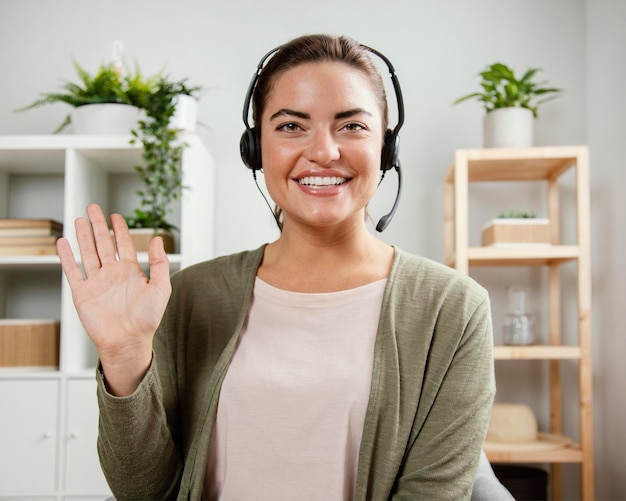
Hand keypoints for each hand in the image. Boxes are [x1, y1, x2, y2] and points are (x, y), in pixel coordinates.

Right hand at [56, 204, 171, 395]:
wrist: (128, 341)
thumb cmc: (147, 319)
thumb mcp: (161, 288)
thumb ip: (160, 263)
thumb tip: (158, 238)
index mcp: (131, 272)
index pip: (123, 244)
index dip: (119, 230)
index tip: (116, 216)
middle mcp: (113, 274)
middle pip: (103, 243)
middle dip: (98, 226)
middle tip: (93, 208)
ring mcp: (97, 282)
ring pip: (88, 253)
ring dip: (83, 236)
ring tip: (79, 219)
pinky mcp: (82, 293)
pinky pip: (73, 271)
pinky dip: (67, 257)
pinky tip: (63, 243)